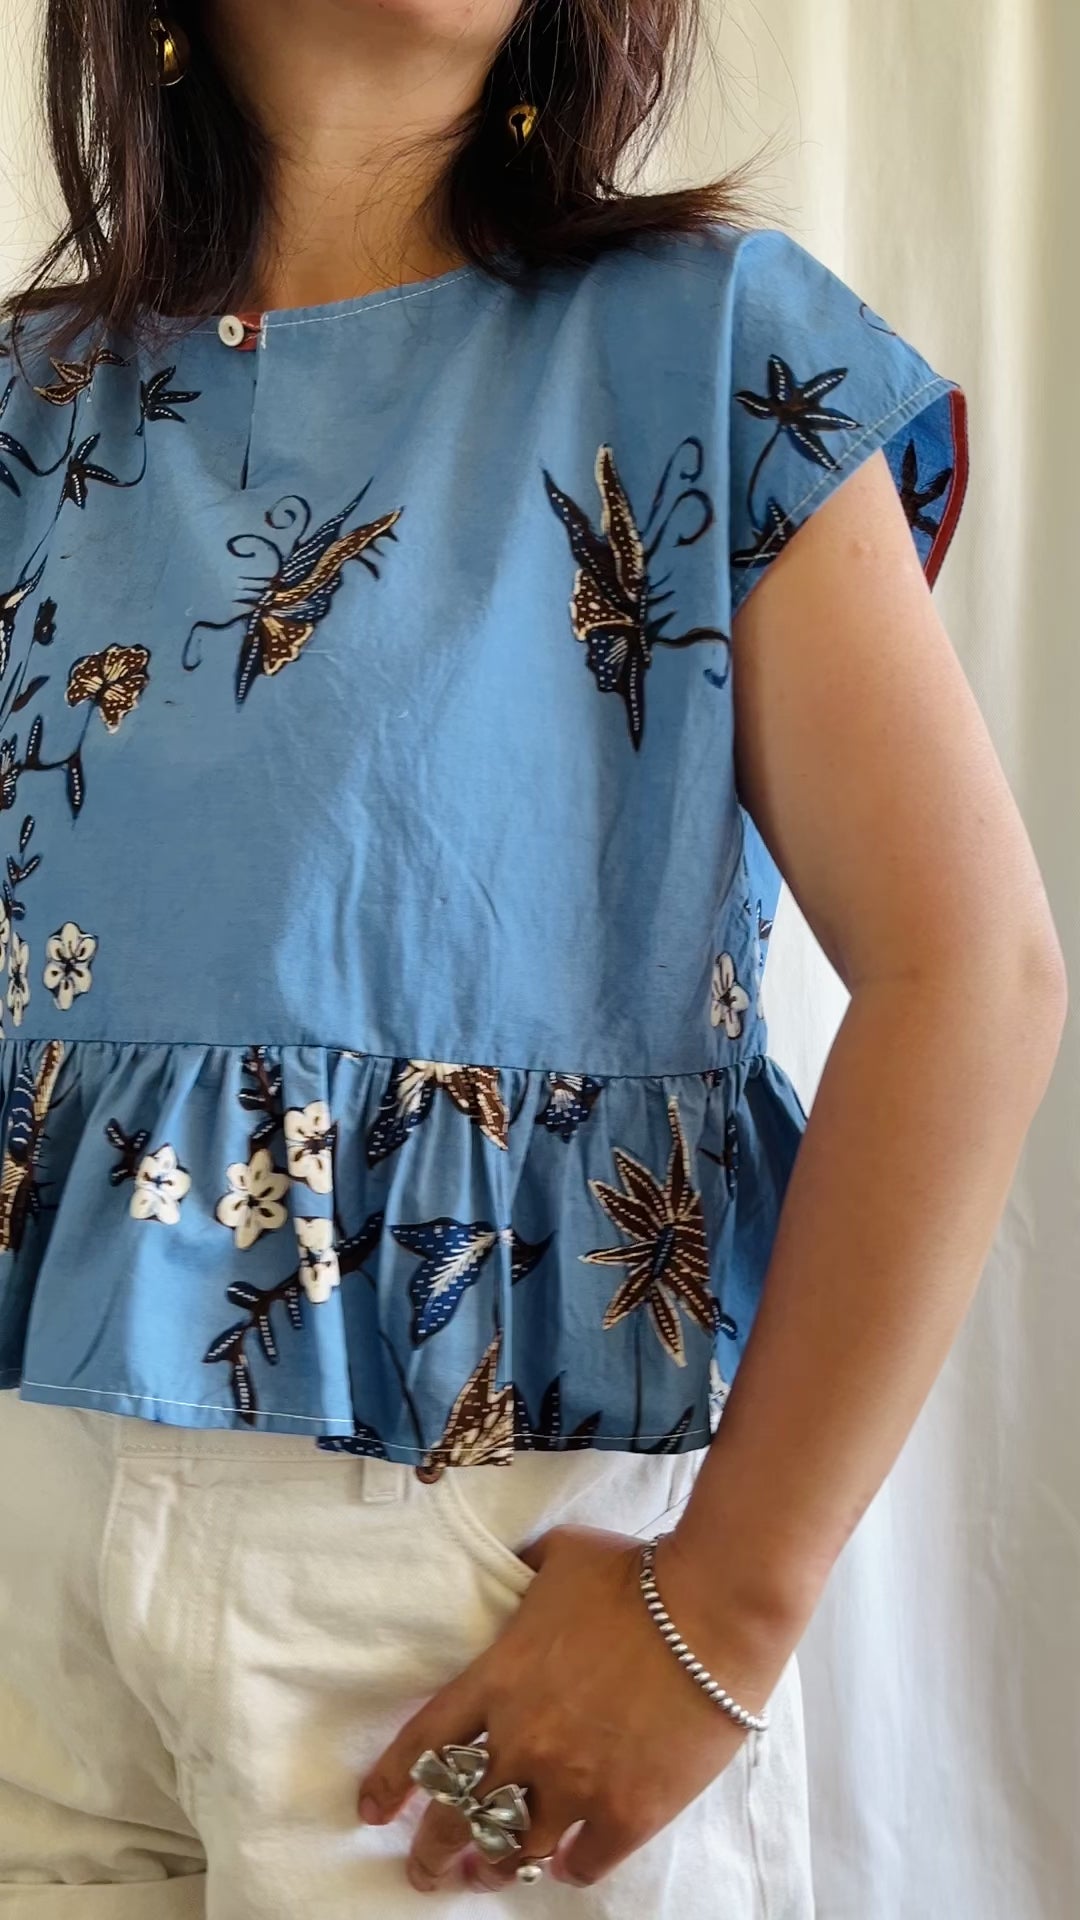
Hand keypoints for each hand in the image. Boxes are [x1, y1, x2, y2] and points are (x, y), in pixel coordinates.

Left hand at [357, 1523, 787, 1894]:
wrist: (712, 1610)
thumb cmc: (640, 1575)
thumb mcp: (563, 1554)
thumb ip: (524, 1571)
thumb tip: (511, 1570)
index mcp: (498, 1680)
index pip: (423, 1745)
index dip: (391, 1785)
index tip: (372, 1810)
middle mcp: (523, 1740)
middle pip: (454, 1816)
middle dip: (431, 1854)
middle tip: (425, 1871)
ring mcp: (573, 1783)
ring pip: (511, 1851)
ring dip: (494, 1867)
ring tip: (489, 1875)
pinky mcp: (625, 1813)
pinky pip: (580, 1864)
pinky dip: (565, 1868)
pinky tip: (562, 1864)